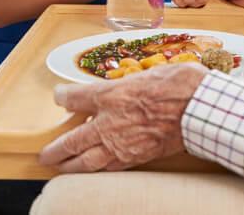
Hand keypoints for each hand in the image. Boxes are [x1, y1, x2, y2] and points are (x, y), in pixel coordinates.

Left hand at [39, 63, 207, 172]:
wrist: (199, 108)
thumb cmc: (179, 84)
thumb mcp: (147, 73)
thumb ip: (128, 83)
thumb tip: (122, 87)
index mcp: (111, 94)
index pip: (74, 97)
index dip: (62, 97)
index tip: (59, 97)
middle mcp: (109, 121)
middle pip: (71, 140)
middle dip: (55, 148)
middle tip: (45, 154)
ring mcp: (121, 143)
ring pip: (85, 161)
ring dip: (69, 166)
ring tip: (61, 168)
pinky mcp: (136, 157)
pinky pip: (109, 168)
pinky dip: (97, 170)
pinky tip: (94, 171)